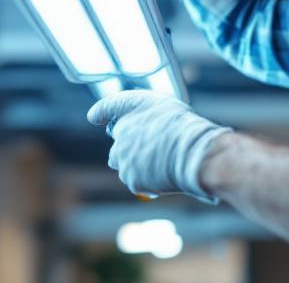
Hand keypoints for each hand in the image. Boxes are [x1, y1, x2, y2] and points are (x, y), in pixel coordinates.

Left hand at [86, 90, 231, 202]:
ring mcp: (124, 157)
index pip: (107, 107)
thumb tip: (122, 122)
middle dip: (127, 147)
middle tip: (150, 148)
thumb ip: (143, 112)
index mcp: (131, 107)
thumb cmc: (184, 128)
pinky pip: (136, 181)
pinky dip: (147, 180)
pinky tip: (165, 174)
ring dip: (136, 164)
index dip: (101, 112)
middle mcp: (121, 131)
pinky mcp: (131, 179)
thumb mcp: (165, 107)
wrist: (193, 154)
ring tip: (161, 162)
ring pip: (124, 164)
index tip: (95, 117)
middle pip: (117, 143)